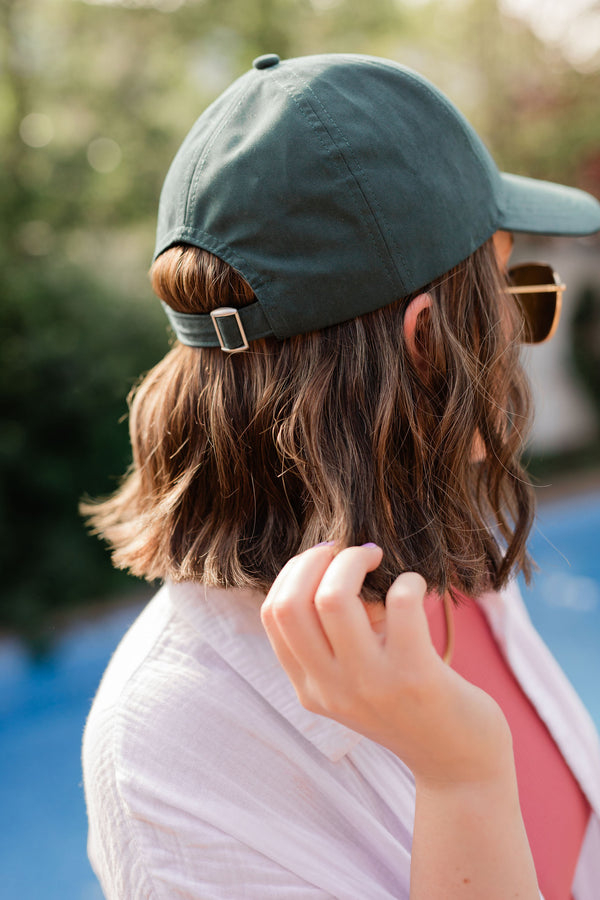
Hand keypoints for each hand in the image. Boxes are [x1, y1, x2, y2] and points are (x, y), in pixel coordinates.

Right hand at [261, 544, 513, 787]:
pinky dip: (407, 581)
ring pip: (333, 599)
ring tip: (378, 561)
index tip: (325, 560)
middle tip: (350, 554)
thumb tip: (338, 569)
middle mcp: (332, 689)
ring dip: (355, 562)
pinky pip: (400, 603)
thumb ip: (334, 642)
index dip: (294, 572)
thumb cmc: (408, 707)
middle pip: (291, 603)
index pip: (273, 614)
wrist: (458, 764)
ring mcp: (371, 685)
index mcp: (310, 688)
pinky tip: (416, 588)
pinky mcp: (415, 677)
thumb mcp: (353, 683)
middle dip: (318, 559)